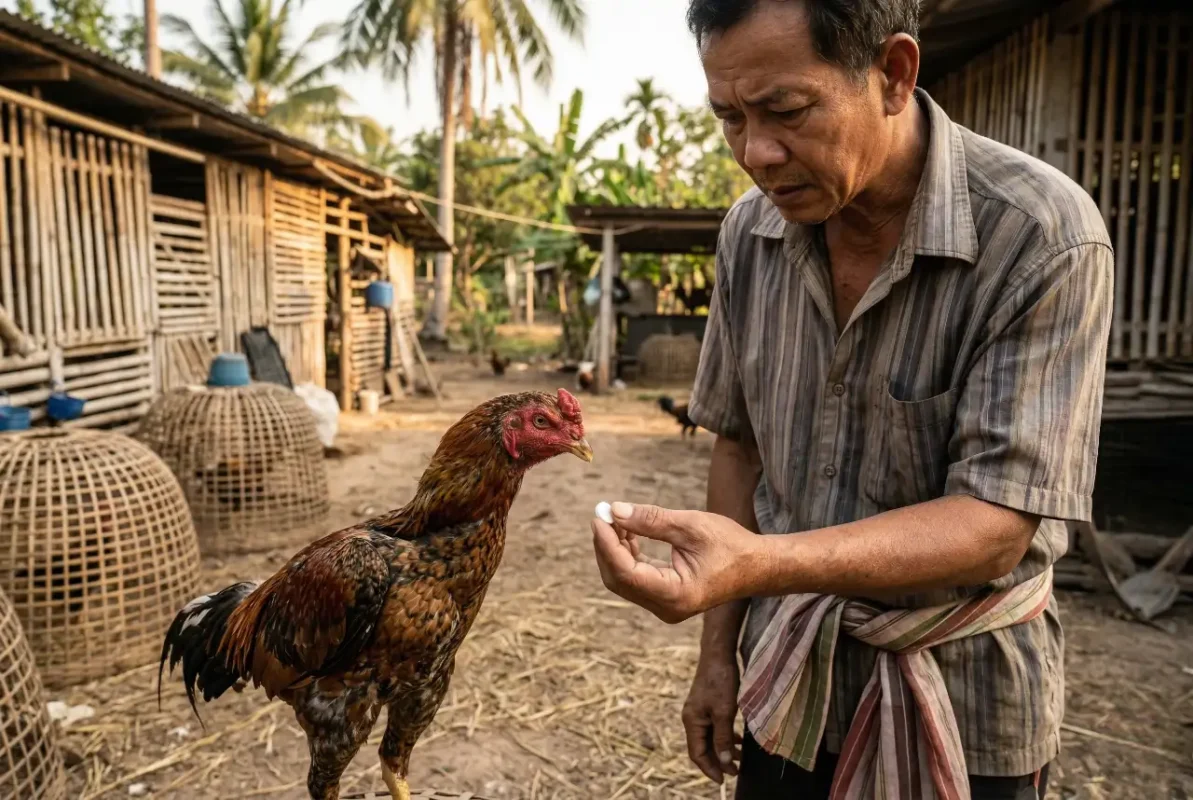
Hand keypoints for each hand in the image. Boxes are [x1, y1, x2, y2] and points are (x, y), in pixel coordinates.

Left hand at [590, 502, 759, 622]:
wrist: (757, 566)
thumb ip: (651, 520)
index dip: (607, 544)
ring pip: (624, 580)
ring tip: (617, 519)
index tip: (599, 516)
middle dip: (607, 547)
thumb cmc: (730, 544)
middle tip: (603, 514)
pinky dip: (627, 556)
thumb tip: (615, 510)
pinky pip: (635, 579)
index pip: (626, 572)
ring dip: (615, 550)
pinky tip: (629, 533)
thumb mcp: (691, 526)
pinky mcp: (666, 599)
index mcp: (676, 594)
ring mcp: (666, 607)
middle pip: (619, 580)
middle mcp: (667, 608)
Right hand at [683, 648, 741, 783]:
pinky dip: (725, 737)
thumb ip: (723, 738)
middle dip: (718, 762)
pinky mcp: (707, 705)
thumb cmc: (720, 680)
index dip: (709, 769)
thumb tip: (723, 762)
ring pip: (710, 738)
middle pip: (702, 748)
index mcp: (692, 721)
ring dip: (723, 750)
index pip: (697, 753)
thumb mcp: (724, 711)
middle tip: (735, 772)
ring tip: (739, 759)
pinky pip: (714, 728)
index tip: (724, 780)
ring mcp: (699, 712)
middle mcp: (692, 718)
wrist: (718, 653)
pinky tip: (738, 740)